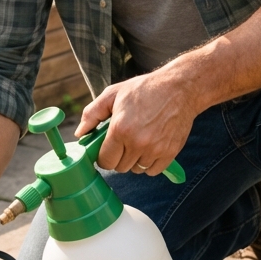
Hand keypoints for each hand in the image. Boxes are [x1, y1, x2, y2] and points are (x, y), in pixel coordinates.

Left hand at [76, 66, 195, 175]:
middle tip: (123, 142)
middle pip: (120, 167)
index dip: (103, 156)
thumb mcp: (113, 94)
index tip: (106, 149)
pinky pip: (153, 171)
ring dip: (134, 160)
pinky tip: (150, 147)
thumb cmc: (144, 89)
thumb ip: (92, 114)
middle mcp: (138, 142)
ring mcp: (155, 149)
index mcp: (120, 129)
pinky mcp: (170, 153)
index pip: (105, 160)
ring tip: (138, 141)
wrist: (180, 88)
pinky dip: (149, 163)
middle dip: (118, 157)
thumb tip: (80, 133)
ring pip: (136, 170)